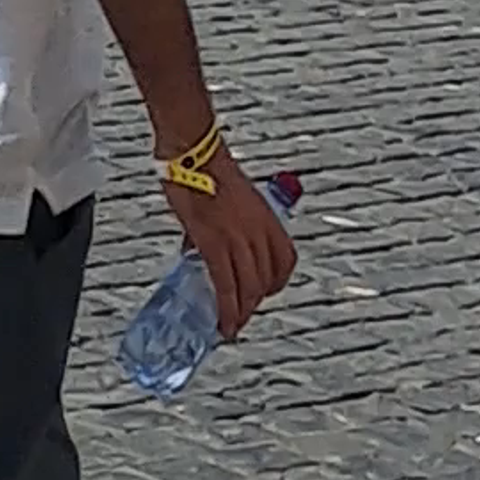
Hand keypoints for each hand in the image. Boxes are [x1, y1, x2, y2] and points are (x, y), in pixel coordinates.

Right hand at [177, 157, 299, 341]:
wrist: (193, 153)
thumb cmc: (208, 167)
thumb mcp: (236, 198)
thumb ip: (232, 224)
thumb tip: (209, 247)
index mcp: (267, 216)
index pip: (286, 259)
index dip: (277, 282)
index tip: (264, 292)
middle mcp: (258, 229)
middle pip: (267, 278)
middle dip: (255, 302)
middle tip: (241, 314)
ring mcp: (238, 238)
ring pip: (249, 288)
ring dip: (242, 313)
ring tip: (231, 327)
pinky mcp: (214, 244)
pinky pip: (226, 285)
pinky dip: (227, 310)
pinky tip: (223, 324)